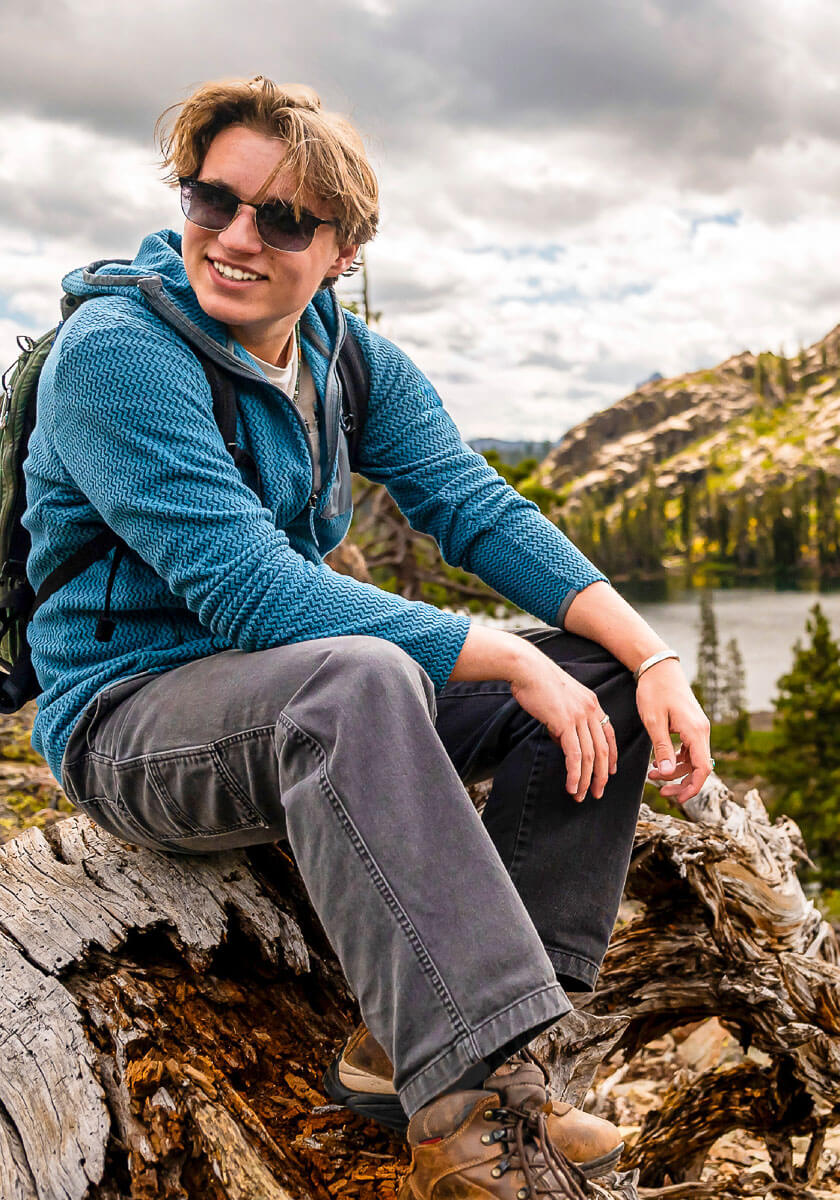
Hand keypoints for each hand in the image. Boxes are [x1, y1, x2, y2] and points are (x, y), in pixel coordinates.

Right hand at [510, 650, 617, 802]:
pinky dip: (575, 774)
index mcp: (592, 703)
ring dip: (587, 780)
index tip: (609, 773)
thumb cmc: (537, 681)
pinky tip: (572, 786)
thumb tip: (561, 738)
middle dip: (601, 775)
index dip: (611, 756)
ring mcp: (579, 717)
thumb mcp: (560, 699)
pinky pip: (574, 755)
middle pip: (603, 750)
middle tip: (597, 792)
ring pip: (590, 756)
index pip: (609, 734)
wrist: (527, 668)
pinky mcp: (565, 723)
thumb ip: (565, 718)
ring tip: (581, 795)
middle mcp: (590, 710)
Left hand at [635, 659, 711, 803]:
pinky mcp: (691, 725)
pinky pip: (689, 749)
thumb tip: (668, 773)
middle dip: (681, 782)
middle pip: (699, 767)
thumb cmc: (654, 691)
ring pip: (693, 759)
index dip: (692, 787)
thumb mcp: (654, 721)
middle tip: (661, 791)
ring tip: (652, 775)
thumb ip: (662, 748)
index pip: (703, 768)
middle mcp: (702, 730)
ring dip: (676, 771)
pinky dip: (676, 759)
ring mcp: (698, 727)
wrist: (658, 667)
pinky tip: (659, 762)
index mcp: (696, 731)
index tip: (677, 798)